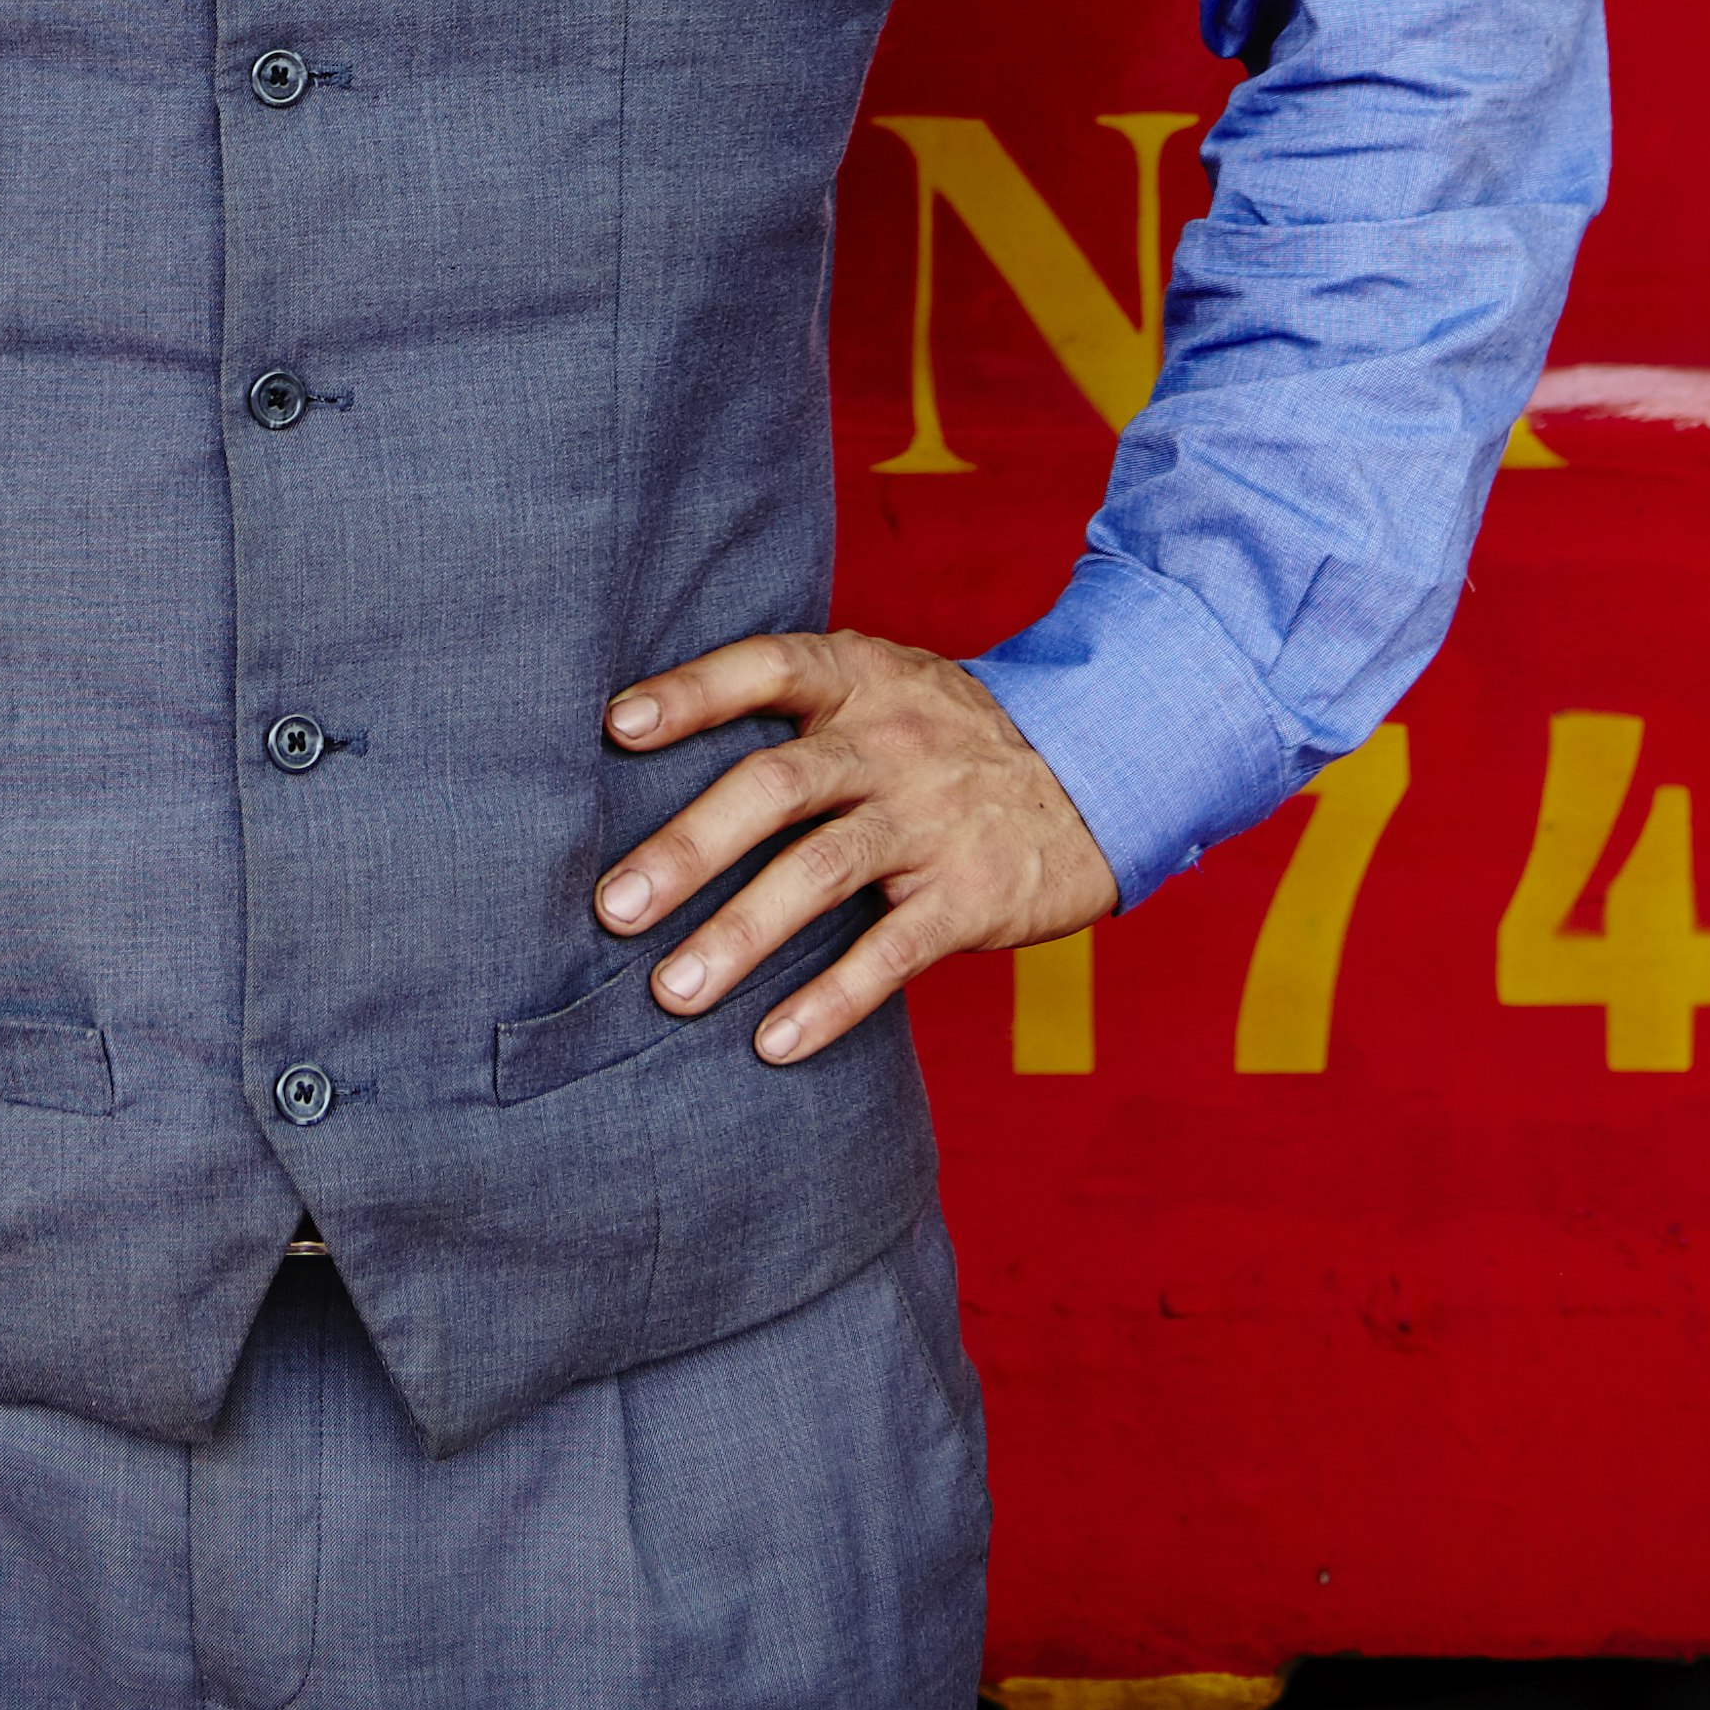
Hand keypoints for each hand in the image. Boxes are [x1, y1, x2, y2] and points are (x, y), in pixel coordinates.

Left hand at [596, 629, 1116, 1060]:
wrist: (1096, 770)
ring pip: (821, 873)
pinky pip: (891, 952)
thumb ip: (797, 706)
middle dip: (688, 848)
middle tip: (613, 908)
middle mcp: (890, 740)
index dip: (692, 693)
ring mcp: (931, 819)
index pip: (765, 667)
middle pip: (775, 786)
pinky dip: (830, 1001)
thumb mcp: (884, 686)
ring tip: (670, 992)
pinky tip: (773, 1043)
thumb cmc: (946, 735)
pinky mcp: (971, 895)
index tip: (615, 727)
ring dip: (739, 935)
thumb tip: (648, 746)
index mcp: (860, 677)